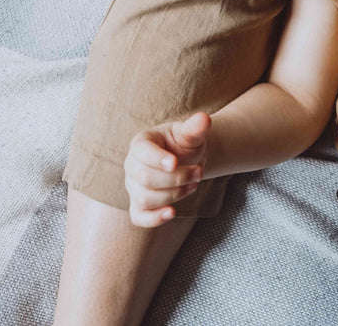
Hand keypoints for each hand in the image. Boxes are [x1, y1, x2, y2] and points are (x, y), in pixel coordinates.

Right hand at [124, 112, 210, 226]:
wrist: (185, 159)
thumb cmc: (184, 144)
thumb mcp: (190, 134)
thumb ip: (195, 128)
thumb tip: (204, 119)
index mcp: (141, 143)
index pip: (142, 152)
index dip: (157, 159)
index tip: (175, 162)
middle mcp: (132, 165)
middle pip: (145, 178)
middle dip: (176, 179)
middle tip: (198, 172)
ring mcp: (134, 186)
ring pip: (145, 198)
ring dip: (173, 195)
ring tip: (193, 184)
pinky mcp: (139, 204)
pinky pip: (139, 217)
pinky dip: (154, 218)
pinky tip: (171, 213)